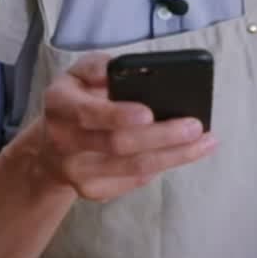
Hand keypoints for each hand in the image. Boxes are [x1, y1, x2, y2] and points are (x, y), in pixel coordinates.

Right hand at [26, 53, 215, 201]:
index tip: (150, 112)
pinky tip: (184, 153)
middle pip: (117, 146)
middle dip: (161, 137)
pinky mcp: (93, 191)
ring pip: (133, 168)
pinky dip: (163, 166)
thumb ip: (99, 66)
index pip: (89, 114)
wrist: (50, 148)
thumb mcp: (78, 73)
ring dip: (174, 156)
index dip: (118, 115)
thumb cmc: (77, 100)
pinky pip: (135, 181)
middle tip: (195, 126)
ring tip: (206, 142)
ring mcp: (77, 172)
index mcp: (60, 105)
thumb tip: (123, 69)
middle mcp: (63, 142)